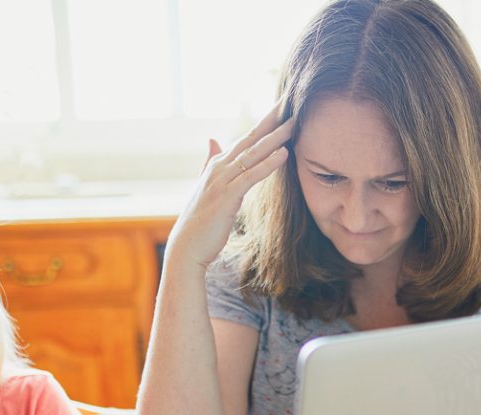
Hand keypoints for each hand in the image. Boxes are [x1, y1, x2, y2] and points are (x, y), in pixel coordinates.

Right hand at [165, 104, 293, 270]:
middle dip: (271, 120)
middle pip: (250, 138)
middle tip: (290, 101)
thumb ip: (211, 161)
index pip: (245, 138)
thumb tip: (213, 139)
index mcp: (218, 165)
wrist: (187, 247)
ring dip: (274, 138)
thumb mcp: (207, 187)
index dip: (264, 123)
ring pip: (252, 154)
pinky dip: (267, 163)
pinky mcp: (227, 196)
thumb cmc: (201, 221)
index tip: (281, 107)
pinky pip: (251, 176)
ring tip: (293, 123)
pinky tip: (283, 154)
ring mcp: (222, 180)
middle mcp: (219, 167)